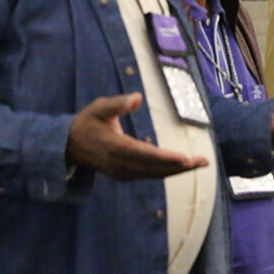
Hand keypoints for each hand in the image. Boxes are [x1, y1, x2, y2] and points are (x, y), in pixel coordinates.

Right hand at [66, 93, 208, 179]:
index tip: (185, 158)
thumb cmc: (88, 122)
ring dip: (177, 171)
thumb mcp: (98, 108)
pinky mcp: (125, 175)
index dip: (165, 158)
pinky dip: (167, 172)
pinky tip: (183, 167)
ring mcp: (122, 172)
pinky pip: (150, 175)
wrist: (70, 145)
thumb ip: (117, 104)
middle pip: (154, 168)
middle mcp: (119, 164)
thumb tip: (137, 98)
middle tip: (203, 161)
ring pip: (154, 174)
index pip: (144, 154)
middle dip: (180, 166)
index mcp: (114, 147)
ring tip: (200, 164)